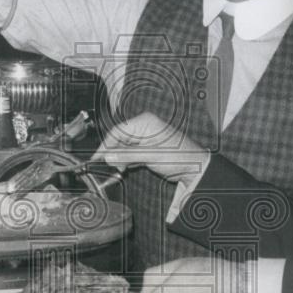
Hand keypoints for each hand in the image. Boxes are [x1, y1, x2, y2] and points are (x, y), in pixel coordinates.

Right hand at [92, 112, 209, 183]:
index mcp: (145, 123)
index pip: (118, 131)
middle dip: (112, 153)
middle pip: (119, 139)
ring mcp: (145, 140)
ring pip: (123, 148)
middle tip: (106, 166)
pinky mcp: (147, 151)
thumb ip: (128, 155)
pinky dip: (125, 162)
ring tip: (116, 170)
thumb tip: (108, 156)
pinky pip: (130, 155)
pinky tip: (123, 169)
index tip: (97, 157)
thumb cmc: (181, 157)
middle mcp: (144, 129)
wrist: (195, 169)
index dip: (106, 144)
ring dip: (119, 159)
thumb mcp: (151, 156)